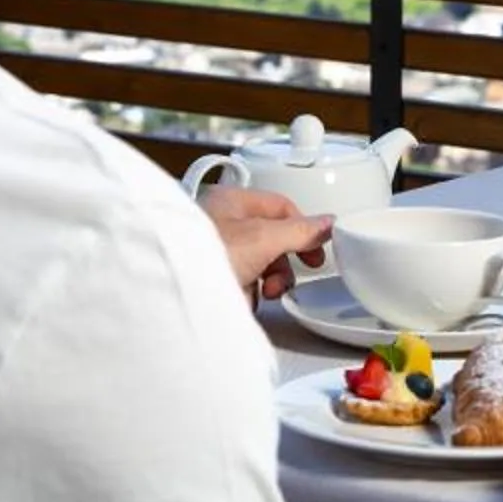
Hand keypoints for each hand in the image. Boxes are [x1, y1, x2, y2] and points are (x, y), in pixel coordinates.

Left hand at [199, 186, 332, 305]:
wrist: (175, 296)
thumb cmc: (203, 256)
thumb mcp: (264, 238)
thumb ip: (300, 231)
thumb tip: (327, 224)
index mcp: (231, 200)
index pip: (281, 207)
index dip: (303, 227)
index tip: (317, 249)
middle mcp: (221, 223)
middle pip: (272, 239)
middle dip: (281, 263)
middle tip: (283, 278)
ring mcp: (215, 252)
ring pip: (259, 264)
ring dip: (265, 281)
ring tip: (259, 291)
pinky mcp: (211, 279)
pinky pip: (243, 285)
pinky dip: (247, 295)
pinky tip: (240, 301)